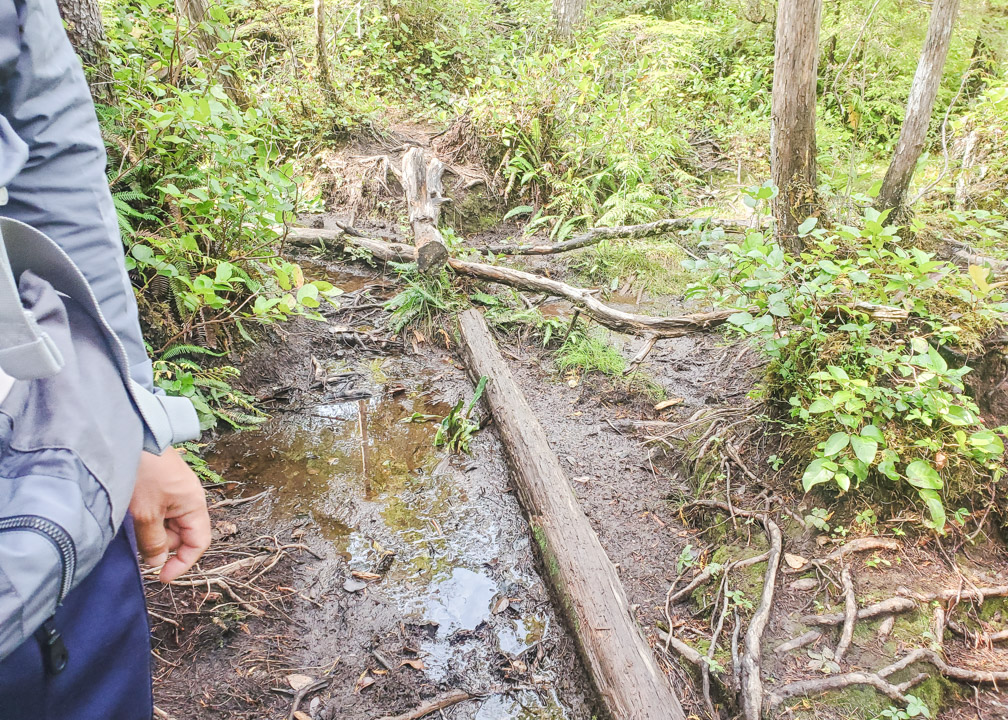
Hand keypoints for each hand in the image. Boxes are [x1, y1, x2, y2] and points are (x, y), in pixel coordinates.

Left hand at [130, 447, 210, 582]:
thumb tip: (158, 562)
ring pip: (169, 523)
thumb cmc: (144, 473)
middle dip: (163, 545)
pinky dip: (150, 519)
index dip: (183, 563)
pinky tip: (135, 513)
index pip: (198, 543)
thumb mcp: (146, 514)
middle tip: (140, 546)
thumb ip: (154, 542)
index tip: (162, 577)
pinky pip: (161, 511)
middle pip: (183, 534)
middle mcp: (190, 499)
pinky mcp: (163, 485)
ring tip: (134, 523)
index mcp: (195, 505)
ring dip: (154, 531)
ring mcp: (177, 491)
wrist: (134, 435)